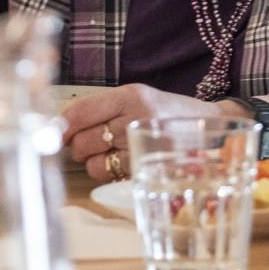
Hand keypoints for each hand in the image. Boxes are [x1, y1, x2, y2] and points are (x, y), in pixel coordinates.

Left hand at [60, 84, 240, 182]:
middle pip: (82, 140)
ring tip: (110, 152)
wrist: (211, 127)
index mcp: (131, 94)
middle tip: (92, 142)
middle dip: (79, 146)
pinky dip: (108, 172)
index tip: (57, 133)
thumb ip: (101, 107)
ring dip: (94, 162)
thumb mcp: (138, 97)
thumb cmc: (166, 112)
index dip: (60, 126)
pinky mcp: (148, 167)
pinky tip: (121, 162)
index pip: (79, 112)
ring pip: (93, 163)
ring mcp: (144, 145)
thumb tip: (60, 127)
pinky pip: (109, 175)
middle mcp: (137, 118)